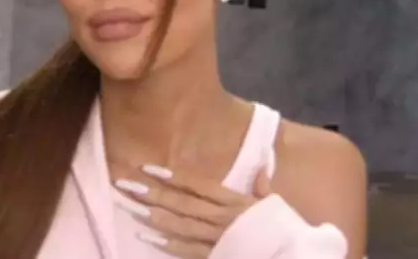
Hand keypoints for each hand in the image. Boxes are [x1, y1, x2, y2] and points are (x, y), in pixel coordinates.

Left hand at [114, 164, 271, 257]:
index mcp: (234, 201)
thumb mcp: (273, 205)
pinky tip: (149, 238)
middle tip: (127, 184)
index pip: (198, 185)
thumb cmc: (281, 229)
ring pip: (181, 225)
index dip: (173, 176)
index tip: (150, 168)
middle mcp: (221, 217)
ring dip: (156, 216)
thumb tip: (262, 168)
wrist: (291, 254)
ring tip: (133, 208)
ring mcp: (217, 239)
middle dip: (154, 193)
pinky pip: (188, 251)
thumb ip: (263, 187)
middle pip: (183, 203)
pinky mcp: (215, 257)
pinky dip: (168, 244)